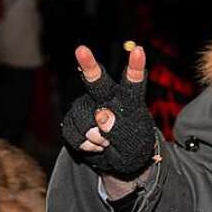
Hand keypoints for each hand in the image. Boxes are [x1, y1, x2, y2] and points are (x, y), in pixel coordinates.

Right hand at [60, 44, 157, 179]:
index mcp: (129, 99)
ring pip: (82, 115)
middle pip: (97, 81)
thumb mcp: (134, 142)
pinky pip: (72, 131)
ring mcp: (87, 107)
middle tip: (81, 49)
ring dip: (94, 136)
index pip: (133, 82)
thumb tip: (101, 116)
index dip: (136, 66)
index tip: (139, 50)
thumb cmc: (132, 146)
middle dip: (88, 65)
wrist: (119, 161)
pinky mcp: (72, 120)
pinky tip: (96, 147)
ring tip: (107, 144)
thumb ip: (120, 129)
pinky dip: (85, 144)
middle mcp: (106, 97)